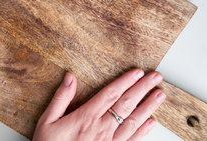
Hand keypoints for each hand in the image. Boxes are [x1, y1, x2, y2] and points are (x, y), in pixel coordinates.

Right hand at [33, 69, 164, 140]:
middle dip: (143, 88)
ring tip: (159, 95)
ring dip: (148, 107)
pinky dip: (143, 131)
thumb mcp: (47, 122)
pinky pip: (132, 140)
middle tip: (156, 77)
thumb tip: (70, 78)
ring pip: (133, 121)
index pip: (110, 94)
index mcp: (86, 117)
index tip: (137, 72)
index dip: (126, 81)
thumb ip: (60, 99)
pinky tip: (152, 122)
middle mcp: (102, 129)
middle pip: (126, 104)